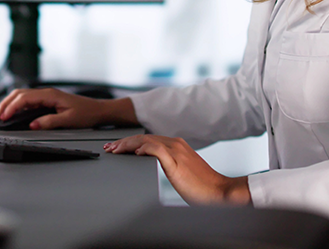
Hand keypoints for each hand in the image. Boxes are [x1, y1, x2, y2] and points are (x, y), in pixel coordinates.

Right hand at [0, 87, 135, 129]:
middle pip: (20, 94)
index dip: (12, 107)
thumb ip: (49, 122)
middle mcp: (47, 93)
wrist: (98, 110)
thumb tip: (33, 124)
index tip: (4, 116)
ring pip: (22, 96)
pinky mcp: (48, 101)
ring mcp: (47, 96)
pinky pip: (28, 100)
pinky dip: (18, 105)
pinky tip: (13, 112)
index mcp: (50, 95)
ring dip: (10, 104)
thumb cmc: (87, 113)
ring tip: (0, 114)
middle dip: (6, 104)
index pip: (25, 98)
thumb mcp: (69, 120)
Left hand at [104, 135, 250, 205]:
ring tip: (115, 150)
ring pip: (146, 141)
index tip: (117, 148)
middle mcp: (175, 144)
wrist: (218, 191)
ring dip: (128, 145)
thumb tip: (150, 161)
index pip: (147, 138)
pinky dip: (145, 148)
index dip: (129, 142)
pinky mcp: (177, 162)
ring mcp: (176, 152)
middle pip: (143, 137)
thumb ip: (168, 162)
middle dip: (123, 142)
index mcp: (176, 145)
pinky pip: (158, 150)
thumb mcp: (180, 170)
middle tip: (110, 149)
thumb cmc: (200, 185)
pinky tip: (135, 152)